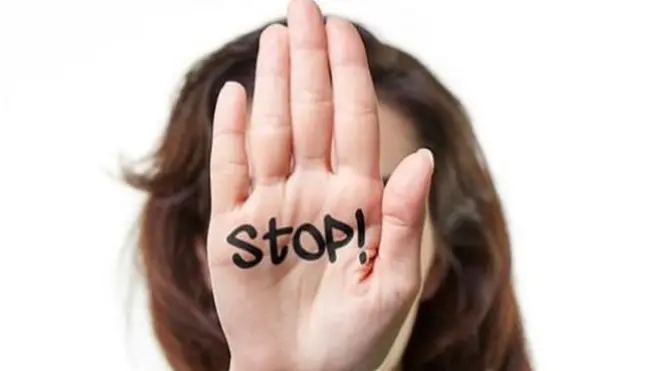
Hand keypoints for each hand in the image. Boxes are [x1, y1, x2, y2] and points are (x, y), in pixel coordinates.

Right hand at [207, 0, 433, 369]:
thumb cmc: (354, 339)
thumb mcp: (392, 286)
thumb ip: (405, 221)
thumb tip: (420, 159)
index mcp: (356, 200)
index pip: (353, 122)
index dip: (348, 75)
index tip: (343, 29)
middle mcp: (312, 191)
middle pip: (310, 113)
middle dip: (309, 60)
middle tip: (303, 6)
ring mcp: (271, 206)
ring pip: (272, 130)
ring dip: (274, 83)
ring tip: (277, 36)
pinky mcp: (233, 228)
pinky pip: (230, 171)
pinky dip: (230, 133)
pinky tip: (238, 95)